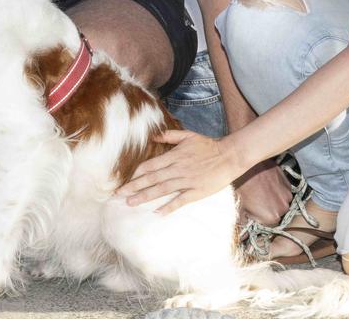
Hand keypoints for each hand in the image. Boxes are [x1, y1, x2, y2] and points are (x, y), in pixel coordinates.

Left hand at [117, 130, 243, 214]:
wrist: (229, 156)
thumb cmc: (208, 145)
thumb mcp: (188, 136)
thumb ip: (170, 136)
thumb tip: (153, 136)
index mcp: (174, 156)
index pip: (150, 166)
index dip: (135, 174)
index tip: (123, 180)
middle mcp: (177, 169)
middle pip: (152, 179)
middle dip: (134, 187)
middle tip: (119, 194)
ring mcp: (187, 181)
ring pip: (162, 190)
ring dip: (145, 197)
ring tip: (131, 203)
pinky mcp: (196, 192)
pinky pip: (180, 201)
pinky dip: (169, 207)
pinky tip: (157, 213)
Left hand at [235, 160, 292, 224]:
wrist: (244, 164)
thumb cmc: (241, 186)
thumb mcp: (239, 208)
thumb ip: (243, 223)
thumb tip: (243, 236)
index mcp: (272, 217)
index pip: (269, 225)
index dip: (260, 218)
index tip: (254, 211)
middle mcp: (283, 207)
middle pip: (276, 213)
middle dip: (268, 209)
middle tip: (256, 199)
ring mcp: (287, 194)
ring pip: (281, 201)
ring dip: (273, 198)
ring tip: (260, 189)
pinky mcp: (287, 182)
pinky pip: (283, 190)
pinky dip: (277, 188)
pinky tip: (266, 183)